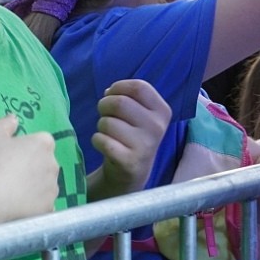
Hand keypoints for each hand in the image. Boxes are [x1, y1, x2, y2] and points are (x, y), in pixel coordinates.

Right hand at [0, 115, 58, 225]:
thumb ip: (6, 123)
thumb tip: (15, 118)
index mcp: (44, 143)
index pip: (41, 141)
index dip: (27, 148)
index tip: (12, 156)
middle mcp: (54, 164)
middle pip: (46, 163)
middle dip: (34, 168)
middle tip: (11, 175)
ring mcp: (53, 188)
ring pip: (46, 185)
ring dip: (35, 188)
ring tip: (13, 194)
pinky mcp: (48, 208)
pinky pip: (43, 205)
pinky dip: (35, 206)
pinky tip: (20, 208)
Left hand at [91, 79, 170, 194]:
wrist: (132, 173)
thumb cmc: (133, 135)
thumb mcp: (140, 114)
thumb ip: (128, 97)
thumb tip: (108, 92)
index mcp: (162, 111)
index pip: (139, 87)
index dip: (119, 87)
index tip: (111, 94)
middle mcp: (157, 127)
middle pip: (120, 102)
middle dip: (104, 105)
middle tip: (104, 113)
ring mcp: (145, 146)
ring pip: (107, 122)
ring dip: (101, 125)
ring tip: (107, 132)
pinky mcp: (129, 162)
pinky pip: (101, 140)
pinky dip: (96, 140)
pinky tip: (104, 145)